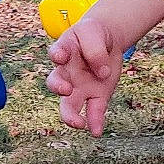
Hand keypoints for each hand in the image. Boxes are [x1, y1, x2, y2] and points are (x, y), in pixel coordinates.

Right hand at [47, 12, 123, 134]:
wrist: (107, 39)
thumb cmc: (94, 34)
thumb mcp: (94, 32)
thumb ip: (95, 49)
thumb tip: (102, 73)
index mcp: (65, 51)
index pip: (56, 53)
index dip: (57, 55)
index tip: (60, 56)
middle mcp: (67, 73)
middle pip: (56, 84)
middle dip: (58, 88)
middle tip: (66, 89)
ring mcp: (80, 87)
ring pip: (69, 105)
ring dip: (71, 116)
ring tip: (78, 124)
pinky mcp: (97, 95)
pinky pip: (93, 111)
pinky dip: (94, 122)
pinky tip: (96, 131)